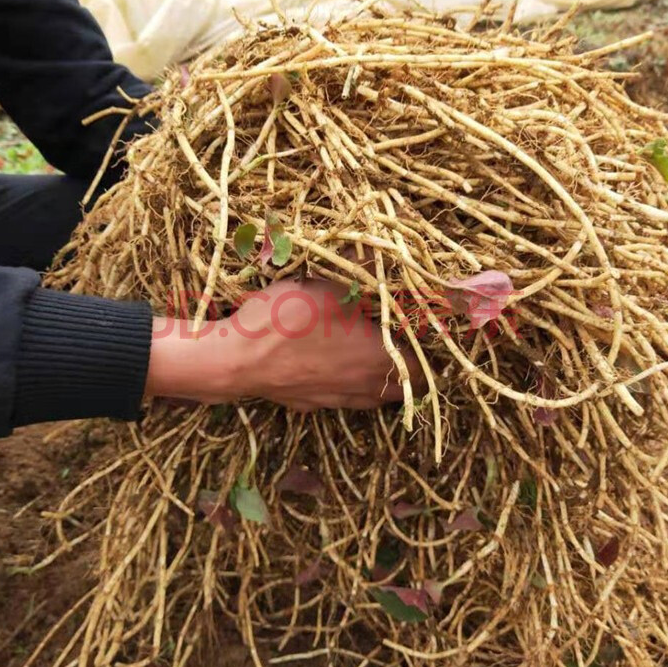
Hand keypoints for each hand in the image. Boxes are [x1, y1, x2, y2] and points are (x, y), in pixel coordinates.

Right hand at [145, 278, 424, 410]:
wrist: (237, 360)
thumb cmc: (288, 320)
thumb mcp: (332, 286)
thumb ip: (366, 277)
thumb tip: (396, 262)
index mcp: (380, 359)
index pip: (424, 364)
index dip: (430, 349)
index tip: (428, 331)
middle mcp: (365, 387)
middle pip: (403, 387)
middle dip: (411, 368)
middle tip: (405, 342)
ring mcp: (337, 400)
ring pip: (373, 397)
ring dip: (382, 380)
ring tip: (376, 357)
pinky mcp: (311, 404)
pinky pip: (342, 398)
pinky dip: (349, 386)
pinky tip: (334, 367)